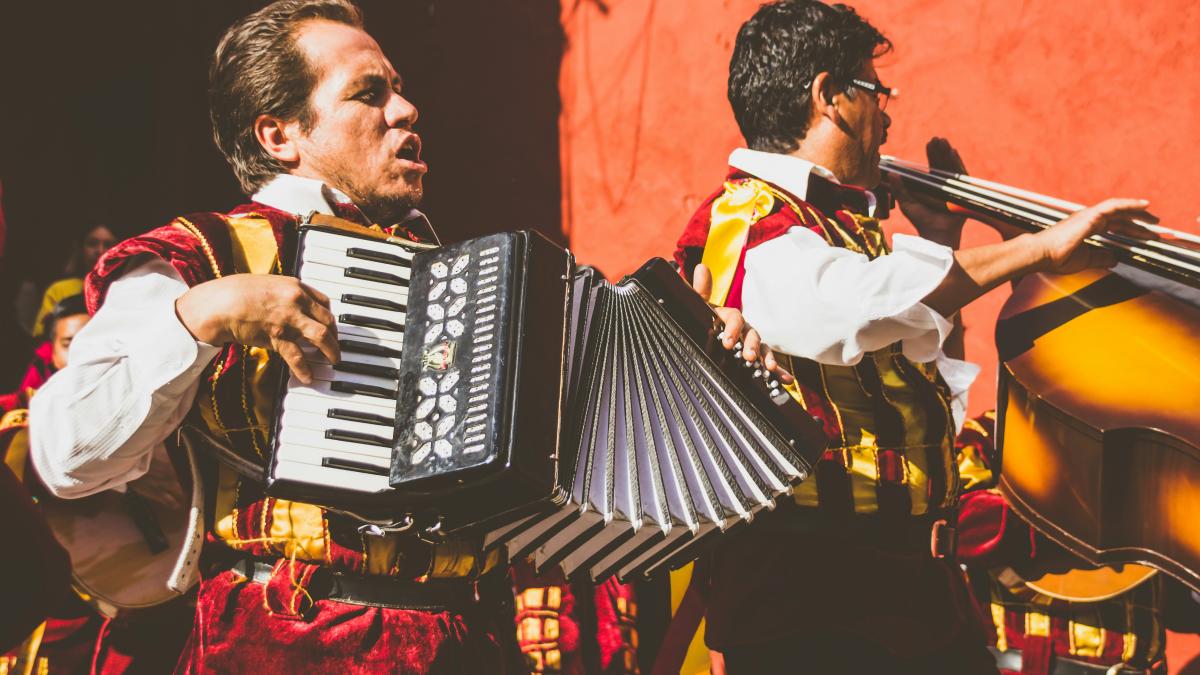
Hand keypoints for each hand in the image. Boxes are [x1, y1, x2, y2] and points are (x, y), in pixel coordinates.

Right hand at [175, 273, 339, 383]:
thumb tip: (293, 306)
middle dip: (334, 335)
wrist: (218, 304)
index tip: (330, 326)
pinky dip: (304, 369)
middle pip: (328, 320)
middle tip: (335, 345)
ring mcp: (288, 319)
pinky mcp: (277, 337)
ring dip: (331, 350)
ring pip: (321, 336)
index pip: (324, 302)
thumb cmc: (236, 293)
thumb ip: (284, 294)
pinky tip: (308, 377)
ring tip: (334, 360)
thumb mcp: (267, 285)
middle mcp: (296, 300)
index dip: (329, 317)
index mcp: (294, 286)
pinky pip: (297, 356)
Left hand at [690, 264, 793, 384]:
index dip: (732, 328)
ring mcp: (749, 344)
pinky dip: (778, 371)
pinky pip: (768, 364)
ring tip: (767, 368)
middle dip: (751, 345)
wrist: (699, 335)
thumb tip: (702, 266)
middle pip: (751, 333)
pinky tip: (786, 380)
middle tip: (747, 356)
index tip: (726, 341)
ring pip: (761, 348)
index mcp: (728, 316)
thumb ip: (699, 291)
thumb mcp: (696, 307)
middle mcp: (742, 329)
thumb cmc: (700, 320)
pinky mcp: (754, 359)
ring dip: (766, 357)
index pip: (734, 318)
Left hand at [889, 137, 967, 246]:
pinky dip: (957, 163)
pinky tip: (953, 152)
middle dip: (940, 151)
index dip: (932, 154)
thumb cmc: (921, 220)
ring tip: (943, 141)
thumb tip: (890, 173)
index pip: (933, 166)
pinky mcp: (962, 191)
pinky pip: (960, 175)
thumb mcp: (906, 203)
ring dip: (947, 153)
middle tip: (936, 138)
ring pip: (951, 166)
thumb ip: (899, 189)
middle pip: (942, 163)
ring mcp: (954, 187)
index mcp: (932, 185)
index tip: (929, 142)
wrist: (936, 234)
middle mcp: (945, 184)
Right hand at [1033, 198, 1158, 273]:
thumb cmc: (1056, 258)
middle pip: (1119, 217)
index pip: (1113, 226)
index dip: (1129, 230)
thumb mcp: (1085, 260)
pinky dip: (1130, 204)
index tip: (1143, 236)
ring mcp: (1089, 215)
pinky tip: (1144, 205)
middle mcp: (1088, 219)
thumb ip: (1100, 258)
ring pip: (1119, 209)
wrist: (1041, 254)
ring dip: (1138, 212)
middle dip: (1138, 221)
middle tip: (1154, 227)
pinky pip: (1114, 205)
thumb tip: (1115, 259)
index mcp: (1085, 228)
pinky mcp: (1090, 215)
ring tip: (1154, 219)